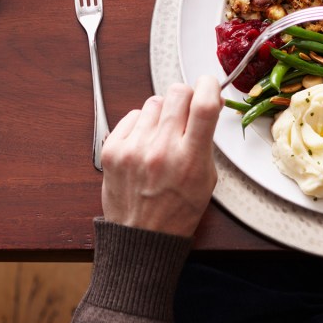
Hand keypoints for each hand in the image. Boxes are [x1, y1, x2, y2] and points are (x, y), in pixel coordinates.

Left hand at [100, 76, 222, 236]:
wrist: (140, 237)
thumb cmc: (176, 212)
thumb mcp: (206, 180)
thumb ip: (205, 142)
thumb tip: (205, 105)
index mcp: (190, 159)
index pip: (204, 105)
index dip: (209, 86)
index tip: (208, 85)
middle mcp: (161, 150)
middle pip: (177, 92)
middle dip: (186, 96)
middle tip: (186, 112)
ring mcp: (134, 148)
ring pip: (154, 102)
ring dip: (162, 113)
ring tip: (162, 136)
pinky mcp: (113, 149)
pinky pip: (131, 116)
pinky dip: (140, 125)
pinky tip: (144, 144)